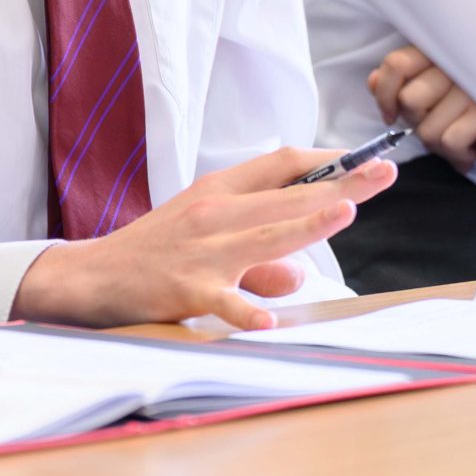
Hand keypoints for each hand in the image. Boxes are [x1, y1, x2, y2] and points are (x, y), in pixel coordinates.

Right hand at [9, 146, 395, 331]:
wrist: (93, 276)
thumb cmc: (156, 253)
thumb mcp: (208, 240)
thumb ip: (260, 258)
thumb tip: (301, 276)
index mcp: (221, 192)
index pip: (282, 165)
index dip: (327, 160)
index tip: (366, 157)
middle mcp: (214, 213)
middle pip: (285, 195)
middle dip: (339, 184)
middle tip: (382, 173)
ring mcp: (200, 252)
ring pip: (262, 237)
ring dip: (305, 226)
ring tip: (344, 214)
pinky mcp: (183, 289)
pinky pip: (220, 300)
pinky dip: (242, 308)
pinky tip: (265, 318)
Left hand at [369, 45, 475, 172]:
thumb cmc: (465, 113)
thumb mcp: (427, 94)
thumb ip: (398, 83)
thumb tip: (373, 82)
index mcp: (439, 53)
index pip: (396, 64)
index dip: (385, 94)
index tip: (391, 114)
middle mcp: (458, 65)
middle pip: (409, 100)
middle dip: (418, 122)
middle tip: (440, 123)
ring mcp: (474, 89)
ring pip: (427, 128)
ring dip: (439, 144)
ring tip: (458, 137)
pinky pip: (449, 141)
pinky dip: (457, 154)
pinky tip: (471, 150)